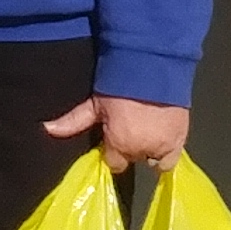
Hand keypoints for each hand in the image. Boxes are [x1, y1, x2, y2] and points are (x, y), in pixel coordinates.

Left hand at [44, 95, 190, 174]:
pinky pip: (175, 155)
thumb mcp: (94, 103)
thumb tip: (47, 129)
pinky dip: (169, 149)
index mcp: (121, 145)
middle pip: (135, 160)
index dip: (113, 152)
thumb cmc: (119, 83)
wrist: (153, 64)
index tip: (114, 141)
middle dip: (132, 149)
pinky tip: (163, 137)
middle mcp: (143, 150)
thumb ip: (73, 121)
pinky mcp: (182, 135)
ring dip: (151, 151)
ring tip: (147, 134)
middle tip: (131, 130)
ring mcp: (166, 144)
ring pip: (156, 161)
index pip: (115, 165)